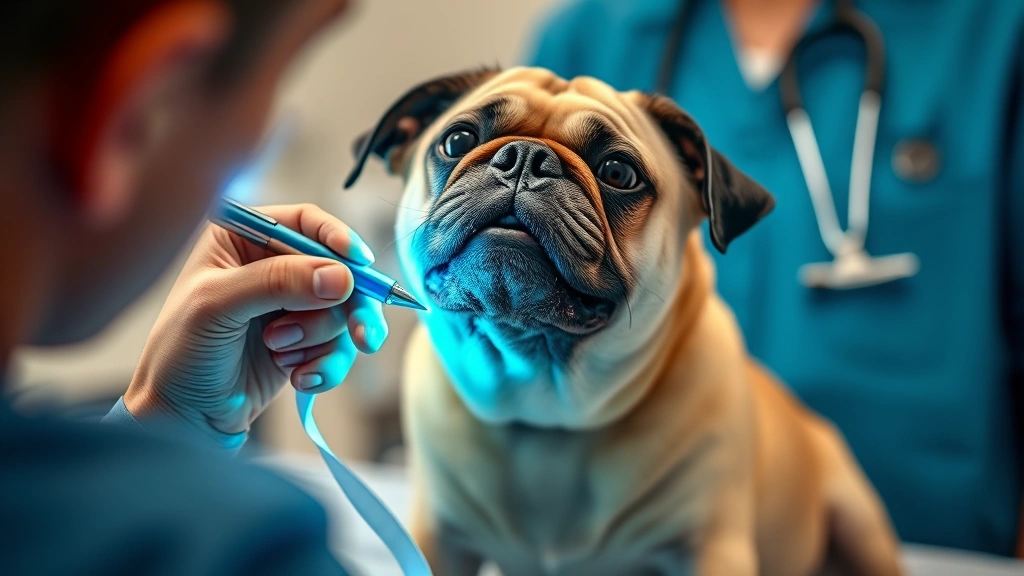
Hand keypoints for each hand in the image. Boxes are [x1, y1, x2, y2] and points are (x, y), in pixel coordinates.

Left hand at [125, 203, 387, 444]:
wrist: (182, 418)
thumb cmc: (180, 354)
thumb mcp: (219, 307)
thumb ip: (278, 284)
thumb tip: (340, 277)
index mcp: (244, 240)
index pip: (304, 223)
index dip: (337, 239)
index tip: (359, 264)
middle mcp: (272, 268)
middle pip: (337, 270)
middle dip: (347, 305)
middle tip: (362, 335)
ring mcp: (292, 307)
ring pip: (341, 312)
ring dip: (320, 340)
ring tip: (283, 356)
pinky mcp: (305, 343)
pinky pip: (339, 346)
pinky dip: (326, 365)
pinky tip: (300, 378)